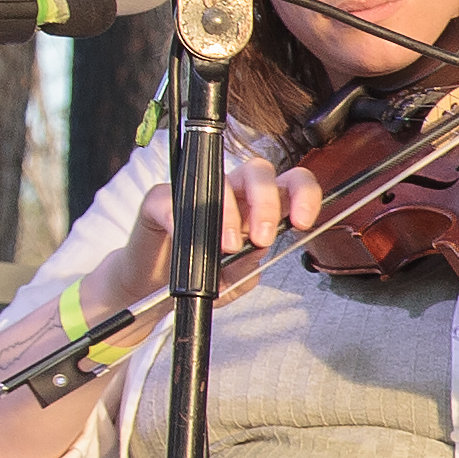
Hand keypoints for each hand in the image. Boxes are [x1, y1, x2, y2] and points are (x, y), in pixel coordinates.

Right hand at [100, 152, 321, 311]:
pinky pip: (169, 198)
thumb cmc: (201, 275)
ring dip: (229, 214)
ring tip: (228, 246)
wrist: (154, 285)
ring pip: (220, 181)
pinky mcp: (160, 199)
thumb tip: (257, 253)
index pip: (290, 185)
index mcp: (258, 208)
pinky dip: (177, 217)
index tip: (302, 223)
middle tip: (262, 238)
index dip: (304, 195)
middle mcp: (232, 193)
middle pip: (259, 172)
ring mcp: (196, 192)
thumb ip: (247, 270)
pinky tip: (184, 236)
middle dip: (267, 204)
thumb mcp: (232, 282)